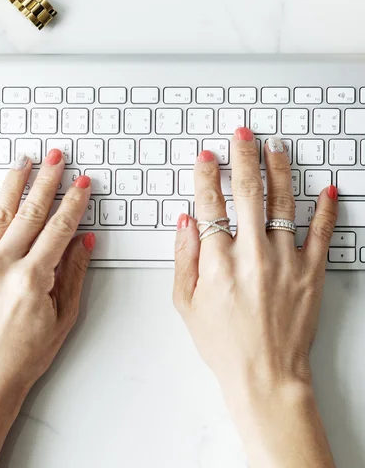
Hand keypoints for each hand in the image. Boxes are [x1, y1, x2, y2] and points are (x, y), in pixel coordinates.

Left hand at [0, 149, 94, 467]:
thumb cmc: (22, 358)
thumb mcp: (62, 320)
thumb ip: (74, 275)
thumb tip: (85, 238)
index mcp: (32, 278)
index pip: (59, 228)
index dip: (73, 202)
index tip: (82, 182)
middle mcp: (1, 266)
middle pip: (31, 212)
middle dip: (47, 180)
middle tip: (56, 157)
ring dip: (13, 185)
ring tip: (24, 162)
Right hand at [174, 128, 337, 467]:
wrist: (265, 375)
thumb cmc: (224, 343)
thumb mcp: (185, 302)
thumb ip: (183, 256)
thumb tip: (185, 221)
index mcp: (217, 259)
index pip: (209, 202)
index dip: (205, 173)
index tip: (205, 156)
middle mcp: (252, 252)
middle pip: (247, 190)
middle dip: (242, 156)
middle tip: (242, 134)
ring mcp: (285, 260)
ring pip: (283, 202)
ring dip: (278, 169)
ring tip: (275, 147)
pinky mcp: (311, 272)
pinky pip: (321, 233)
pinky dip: (325, 209)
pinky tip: (326, 189)